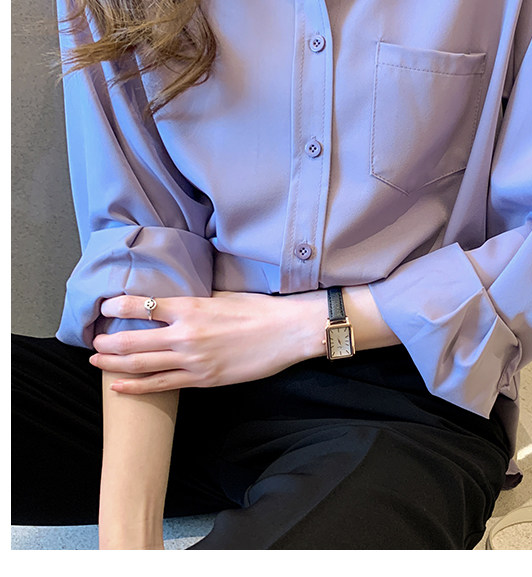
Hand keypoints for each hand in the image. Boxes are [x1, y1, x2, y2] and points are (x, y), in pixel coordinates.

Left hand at [89, 290, 327, 393]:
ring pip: (142, 364)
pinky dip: (136, 387)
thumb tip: (174, 302)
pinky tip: (118, 387)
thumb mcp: (222, 295)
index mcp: (191, 306)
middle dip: (108, 342)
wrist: (286, 332)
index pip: (144, 306)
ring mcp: (193, 359)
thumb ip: (195, 301)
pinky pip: (162, 384)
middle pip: (134, 340)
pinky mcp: (203, 378)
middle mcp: (186, 333)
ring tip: (96, 362)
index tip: (104, 309)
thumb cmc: (258, 309)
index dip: (118, 308)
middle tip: (93, 341)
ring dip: (114, 364)